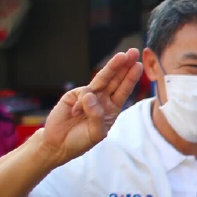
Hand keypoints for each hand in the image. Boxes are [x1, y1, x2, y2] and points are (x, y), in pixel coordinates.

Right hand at [40, 49, 143, 165]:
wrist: (58, 144)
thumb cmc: (80, 140)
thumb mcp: (96, 133)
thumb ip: (97, 116)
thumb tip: (90, 95)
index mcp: (111, 108)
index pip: (123, 90)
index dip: (131, 78)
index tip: (138, 65)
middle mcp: (102, 99)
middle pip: (115, 79)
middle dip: (124, 65)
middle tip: (133, 52)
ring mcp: (88, 95)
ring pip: (102, 79)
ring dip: (112, 66)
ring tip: (121, 56)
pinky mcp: (74, 95)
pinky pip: (83, 93)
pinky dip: (82, 102)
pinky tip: (76, 112)